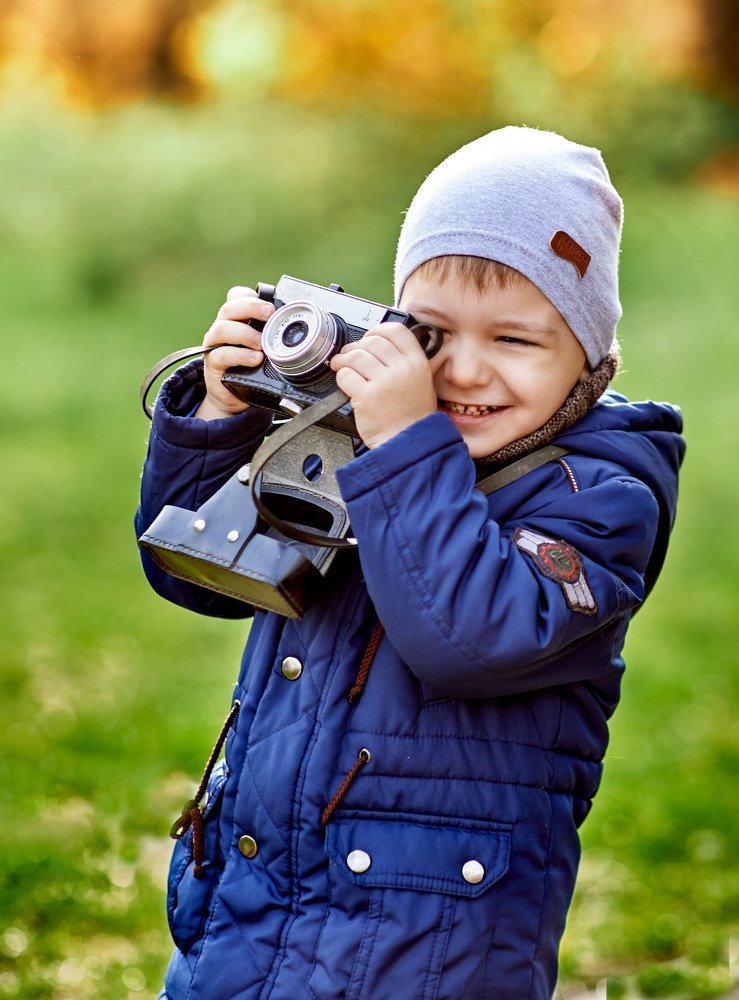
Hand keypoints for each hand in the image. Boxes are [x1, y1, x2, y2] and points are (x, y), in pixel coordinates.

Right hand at [195, 287, 273, 420]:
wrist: (233, 396)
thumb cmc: (250, 368)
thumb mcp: (264, 348)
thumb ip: (273, 335)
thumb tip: (302, 328)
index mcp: (236, 320)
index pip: (236, 296)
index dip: (251, 296)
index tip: (271, 306)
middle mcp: (223, 328)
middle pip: (229, 308)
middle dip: (252, 307)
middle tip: (270, 315)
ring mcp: (215, 345)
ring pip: (222, 329)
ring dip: (245, 333)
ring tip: (262, 344)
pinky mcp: (213, 364)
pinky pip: (222, 355)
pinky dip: (241, 356)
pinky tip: (255, 359)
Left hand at [330, 323, 439, 447]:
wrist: (408, 445)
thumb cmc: (412, 417)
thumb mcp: (421, 382)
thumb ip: (404, 362)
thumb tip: (378, 345)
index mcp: (417, 362)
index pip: (395, 331)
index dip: (377, 330)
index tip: (368, 337)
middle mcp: (402, 369)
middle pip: (371, 341)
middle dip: (355, 347)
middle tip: (349, 356)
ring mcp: (384, 382)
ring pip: (355, 356)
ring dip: (343, 360)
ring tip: (340, 366)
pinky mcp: (367, 396)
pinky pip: (346, 375)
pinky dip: (341, 377)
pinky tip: (345, 384)